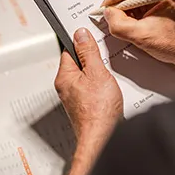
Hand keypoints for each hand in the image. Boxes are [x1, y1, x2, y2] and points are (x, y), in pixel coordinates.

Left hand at [55, 28, 122, 157]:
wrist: (102, 139)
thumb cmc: (98, 111)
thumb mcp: (97, 73)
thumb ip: (88, 52)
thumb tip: (80, 34)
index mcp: (64, 77)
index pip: (70, 50)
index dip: (82, 42)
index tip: (92, 37)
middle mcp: (67, 87)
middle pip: (79, 63)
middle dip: (93, 59)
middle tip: (105, 59)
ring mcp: (75, 98)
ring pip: (87, 76)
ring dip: (99, 74)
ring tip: (109, 77)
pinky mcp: (85, 106)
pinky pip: (92, 89)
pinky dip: (102, 86)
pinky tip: (110, 90)